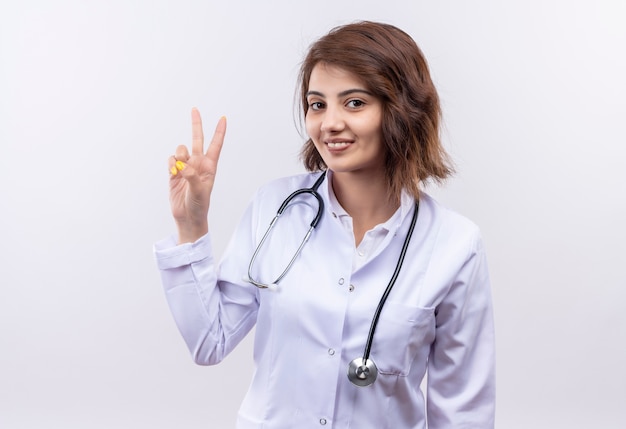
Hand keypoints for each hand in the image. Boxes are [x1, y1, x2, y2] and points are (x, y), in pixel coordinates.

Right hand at [168, 108, 225, 243]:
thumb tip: (184, 166)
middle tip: (195, 109)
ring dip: (179, 157)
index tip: (223, 118)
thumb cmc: (199, 206)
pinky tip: (173, 173)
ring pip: (180, 150)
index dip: (219, 131)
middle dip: (196, 125)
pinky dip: (170, 164)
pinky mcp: (174, 173)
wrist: (187, 217)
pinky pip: (171, 160)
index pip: (216, 145)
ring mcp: (185, 167)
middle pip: (197, 140)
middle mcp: (198, 164)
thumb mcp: (199, 192)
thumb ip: (192, 177)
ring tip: (179, 171)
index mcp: (209, 167)